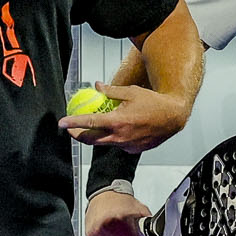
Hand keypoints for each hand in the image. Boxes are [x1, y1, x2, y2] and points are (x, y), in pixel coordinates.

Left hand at [59, 83, 191, 151]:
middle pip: (92, 140)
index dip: (73, 123)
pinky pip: (119, 145)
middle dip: (79, 136)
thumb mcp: (131, 92)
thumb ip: (111, 91)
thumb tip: (97, 86)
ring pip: (105, 143)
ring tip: (93, 128)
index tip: (62, 123)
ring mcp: (127, 145)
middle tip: (71, 129)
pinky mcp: (134, 150)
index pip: (90, 123)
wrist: (174, 116)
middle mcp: (121, 136)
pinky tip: (118, 130)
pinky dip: (115, 138)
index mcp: (118, 121)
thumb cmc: (154, 102)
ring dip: (97, 137)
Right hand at [85, 190, 152, 235]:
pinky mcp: (91, 234)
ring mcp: (97, 231)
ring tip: (119, 232)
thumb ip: (147, 225)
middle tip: (129, 234)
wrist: (104, 193)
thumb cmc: (120, 200)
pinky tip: (111, 234)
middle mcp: (107, 226)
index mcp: (120, 219)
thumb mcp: (139, 209)